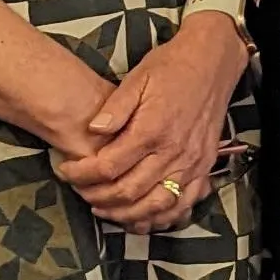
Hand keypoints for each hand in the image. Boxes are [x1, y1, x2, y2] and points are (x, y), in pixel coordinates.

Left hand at [52, 13, 245, 232]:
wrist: (212, 62)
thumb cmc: (172, 67)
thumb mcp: (137, 78)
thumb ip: (114, 107)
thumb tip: (92, 130)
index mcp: (152, 129)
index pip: (109, 165)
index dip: (82, 174)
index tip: (66, 171)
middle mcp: (173, 152)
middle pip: (129, 191)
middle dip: (98, 197)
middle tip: (81, 192)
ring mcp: (192, 164)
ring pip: (156, 206)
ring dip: (127, 214)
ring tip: (105, 209)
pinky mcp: (204, 168)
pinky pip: (183, 205)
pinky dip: (161, 217)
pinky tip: (142, 216)